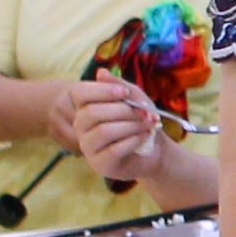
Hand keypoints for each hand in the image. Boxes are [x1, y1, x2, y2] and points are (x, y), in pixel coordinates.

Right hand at [43, 78, 161, 182]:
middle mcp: (81, 126)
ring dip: (131, 126)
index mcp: (85, 107)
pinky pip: (114, 149)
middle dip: (124, 111)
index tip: (125, 92)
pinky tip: (144, 137)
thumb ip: (120, 86)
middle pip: (93, 113)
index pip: (80, 94)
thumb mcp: (135, 99)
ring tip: (148, 125)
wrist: (154, 151)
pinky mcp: (99, 164)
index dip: (103, 91)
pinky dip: (134, 140)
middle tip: (145, 113)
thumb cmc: (141, 121)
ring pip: (103, 131)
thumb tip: (101, 72)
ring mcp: (88, 147)